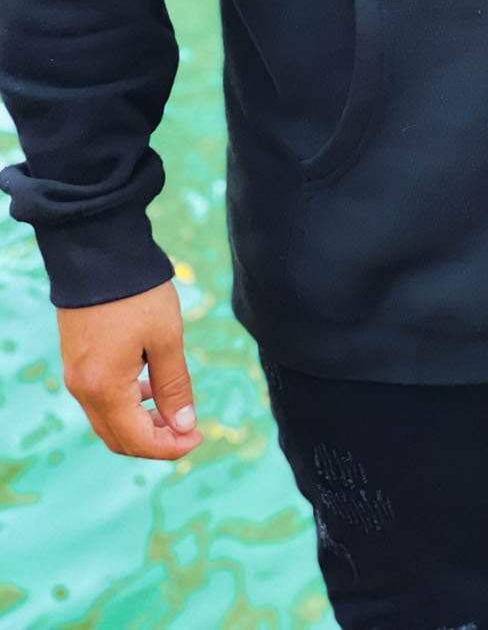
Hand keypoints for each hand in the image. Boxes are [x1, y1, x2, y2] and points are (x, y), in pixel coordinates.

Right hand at [57, 279, 203, 459]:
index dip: (170, 447)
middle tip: (189, 429)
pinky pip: (100, 398)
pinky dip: (127, 403)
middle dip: (155, 440)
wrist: (97, 252)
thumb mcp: (166, 338)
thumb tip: (184, 425)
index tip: (199, 436)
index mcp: (103, 388)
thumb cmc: (136, 294)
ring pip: (108, 420)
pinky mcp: (76, 359)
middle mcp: (83, 388)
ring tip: (174, 408)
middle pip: (118, 437)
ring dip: (141, 422)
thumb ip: (174, 386)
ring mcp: (75, 374)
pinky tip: (150, 385)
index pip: (136, 440)